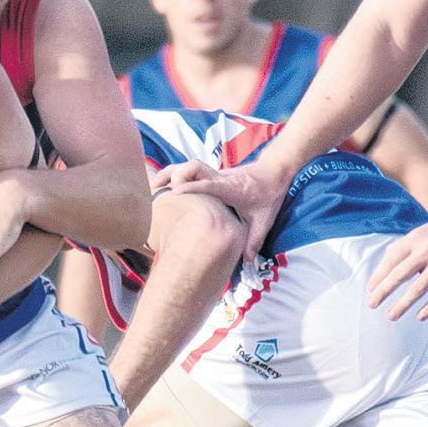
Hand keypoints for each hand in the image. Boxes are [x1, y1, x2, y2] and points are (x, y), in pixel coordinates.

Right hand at [165, 158, 289, 252]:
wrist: (273, 173)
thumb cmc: (268, 196)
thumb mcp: (264, 220)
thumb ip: (254, 240)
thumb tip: (247, 260)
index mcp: (231, 189)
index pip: (208, 184)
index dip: (191, 186)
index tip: (175, 192)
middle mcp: (220, 178)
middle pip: (195, 167)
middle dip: (177, 174)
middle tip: (161, 189)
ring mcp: (215, 175)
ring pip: (190, 165)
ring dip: (172, 172)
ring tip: (154, 186)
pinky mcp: (212, 175)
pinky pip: (191, 171)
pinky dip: (176, 175)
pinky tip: (165, 186)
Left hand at [365, 211, 427, 320]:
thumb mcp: (422, 232)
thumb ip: (404, 248)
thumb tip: (383, 269)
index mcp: (416, 239)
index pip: (392, 258)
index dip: (379, 275)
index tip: (370, 288)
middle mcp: (427, 251)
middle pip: (400, 275)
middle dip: (383, 291)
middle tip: (372, 304)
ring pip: (418, 289)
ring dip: (403, 304)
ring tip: (391, 315)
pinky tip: (419, 316)